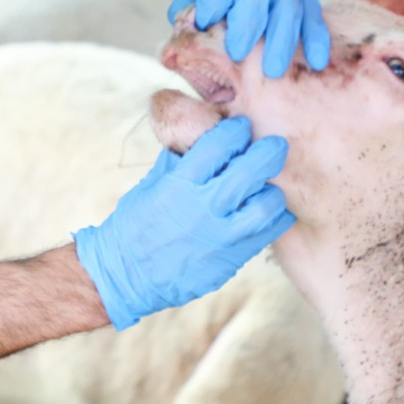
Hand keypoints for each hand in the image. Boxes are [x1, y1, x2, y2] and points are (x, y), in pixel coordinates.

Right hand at [73, 116, 294, 329]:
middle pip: (250, 172)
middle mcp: (202, 209)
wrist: (127, 277)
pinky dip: (274, 217)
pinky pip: (266, 235)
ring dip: (273, 189)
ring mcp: (219, 238)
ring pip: (266, 206)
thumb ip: (179, 160)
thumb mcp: (150, 184)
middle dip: (269, 152)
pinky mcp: (230, 260)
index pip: (218, 146)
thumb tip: (201, 134)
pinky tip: (271, 208)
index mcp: (178, 185)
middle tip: (275, 145)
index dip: (235, 130)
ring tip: (270, 183)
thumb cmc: (135, 225)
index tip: (241, 126)